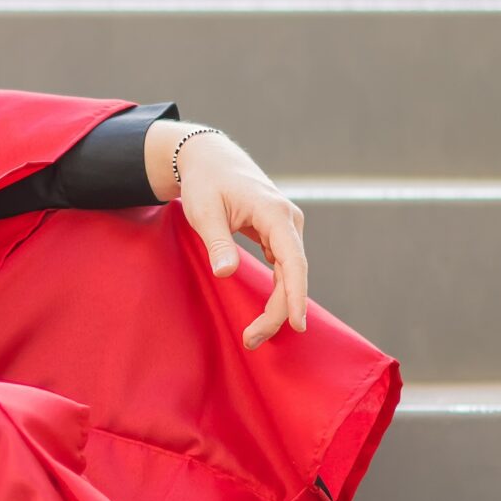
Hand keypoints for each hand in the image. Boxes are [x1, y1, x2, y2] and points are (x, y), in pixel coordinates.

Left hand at [147, 122, 307, 349]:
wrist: (210, 159)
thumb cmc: (205, 182)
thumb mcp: (204, 211)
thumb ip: (217, 242)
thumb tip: (225, 273)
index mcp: (275, 213)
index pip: (293, 261)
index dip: (296, 294)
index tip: (297, 323)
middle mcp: (289, 221)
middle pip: (294, 274)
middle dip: (279, 311)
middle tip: (252, 340)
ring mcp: (286, 228)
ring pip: (290, 274)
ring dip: (278, 305)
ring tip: (253, 335)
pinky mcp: (278, 235)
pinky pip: (284, 269)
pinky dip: (278, 292)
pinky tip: (266, 314)